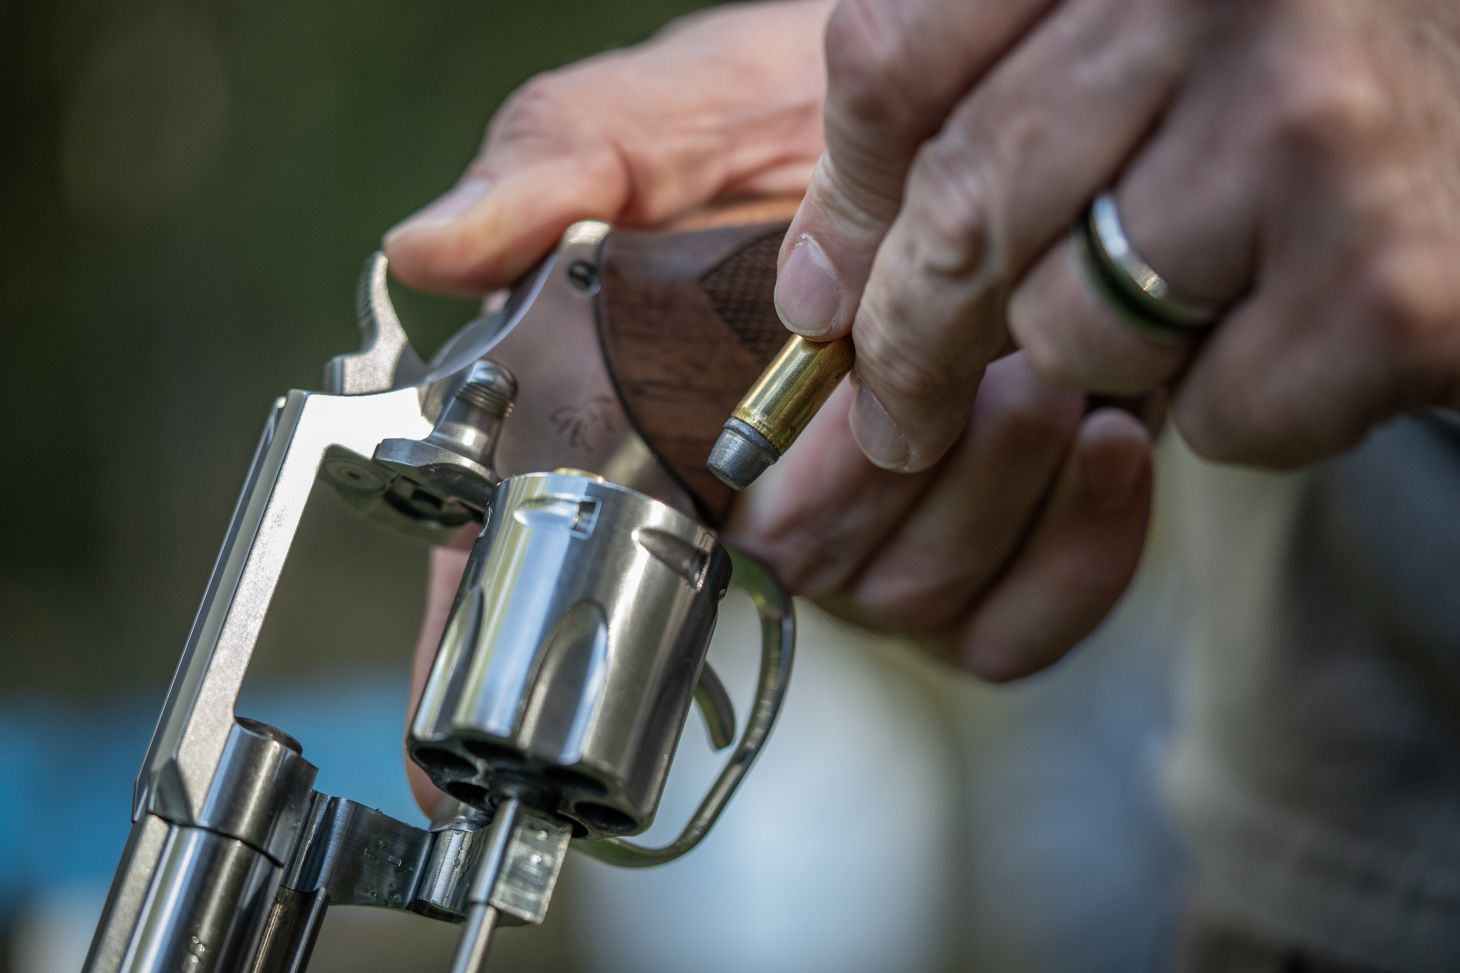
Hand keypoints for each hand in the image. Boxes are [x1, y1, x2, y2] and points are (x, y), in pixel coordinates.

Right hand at [389, 2, 1152, 809]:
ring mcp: (871, 531)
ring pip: (905, 598)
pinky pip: (1017, 624)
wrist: (982, 107)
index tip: (448, 760)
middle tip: (905, 374)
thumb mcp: (677, 112)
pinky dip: (1073, 552)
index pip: (525, 558)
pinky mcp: (996, 544)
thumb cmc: (800, 107)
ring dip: (979, 491)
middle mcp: (747, 495)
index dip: (478, 658)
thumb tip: (429, 249)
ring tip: (1027, 378)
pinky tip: (1101, 445)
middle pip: (777, 570)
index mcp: (644, 410)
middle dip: (850, 482)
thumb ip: (560, 168)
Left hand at [778, 0, 1459, 470]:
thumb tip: (823, 279)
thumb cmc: (1322, 54)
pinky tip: (1308, 328)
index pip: (893, 57)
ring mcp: (1310, 130)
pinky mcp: (1388, 282)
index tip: (826, 289)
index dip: (843, 199)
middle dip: (908, 344)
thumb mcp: (1148, 16)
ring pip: (1070, 325)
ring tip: (1195, 299)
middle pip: (966, 208)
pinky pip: (1213, 412)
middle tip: (896, 412)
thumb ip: (993, 93)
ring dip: (1102, 354)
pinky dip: (1240, 405)